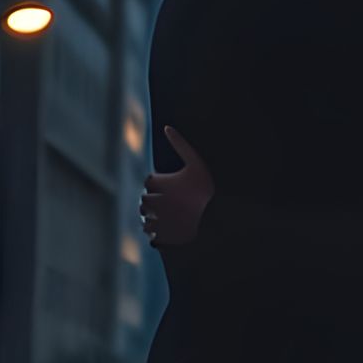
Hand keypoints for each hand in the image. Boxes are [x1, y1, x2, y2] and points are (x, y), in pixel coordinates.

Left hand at [139, 127, 214, 249]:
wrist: (218, 217)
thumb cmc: (207, 189)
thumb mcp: (196, 164)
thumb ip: (181, 145)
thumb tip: (167, 127)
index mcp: (162, 184)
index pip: (149, 182)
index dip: (159, 183)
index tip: (171, 186)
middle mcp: (156, 202)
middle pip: (145, 200)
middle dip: (153, 200)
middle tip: (170, 202)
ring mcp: (159, 220)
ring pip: (145, 217)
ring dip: (152, 216)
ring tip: (168, 215)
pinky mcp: (162, 235)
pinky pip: (150, 234)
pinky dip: (156, 231)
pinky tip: (170, 227)